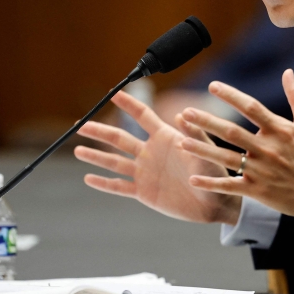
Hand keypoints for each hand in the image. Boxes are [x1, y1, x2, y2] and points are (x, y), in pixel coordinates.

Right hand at [73, 91, 241, 223]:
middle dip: (100, 132)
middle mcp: (151, 152)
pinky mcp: (144, 192)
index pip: (142, 116)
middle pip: (119, 138)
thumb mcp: (205, 150)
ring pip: (114, 162)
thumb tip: (182, 114)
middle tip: (81, 125)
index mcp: (164, 137)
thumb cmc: (215, 172)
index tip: (113, 92)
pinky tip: (88, 178)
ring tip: (78, 150)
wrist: (215, 201)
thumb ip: (193, 133)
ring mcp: (145, 172)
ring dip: (96, 156)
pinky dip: (104, 183)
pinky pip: (120, 187)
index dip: (128, 103)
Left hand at [179, 69, 293, 228]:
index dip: (231, 96)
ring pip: (226, 158)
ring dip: (202, 151)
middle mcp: (268, 149)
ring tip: (181, 142)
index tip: (212, 86)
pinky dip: (211, 184)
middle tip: (186, 113)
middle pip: (231, 132)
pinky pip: (230, 186)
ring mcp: (262, 171)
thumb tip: (288, 72)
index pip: (251, 108)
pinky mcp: (259, 191)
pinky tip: (193, 179)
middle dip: (206, 122)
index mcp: (280, 130)